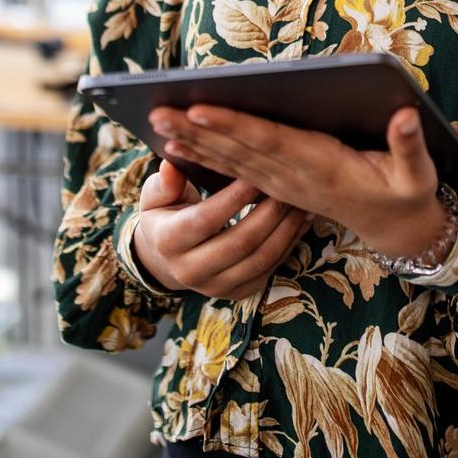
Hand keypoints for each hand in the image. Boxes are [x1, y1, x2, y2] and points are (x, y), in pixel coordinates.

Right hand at [130, 158, 311, 299]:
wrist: (165, 260)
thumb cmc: (164, 217)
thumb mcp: (156, 197)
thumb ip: (166, 182)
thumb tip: (171, 165)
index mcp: (168, 242)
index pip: (206, 219)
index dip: (234, 197)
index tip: (256, 173)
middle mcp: (189, 271)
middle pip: (240, 242)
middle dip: (269, 212)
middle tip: (287, 184)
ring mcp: (216, 287)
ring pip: (260, 258)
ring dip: (286, 228)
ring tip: (299, 201)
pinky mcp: (237, 292)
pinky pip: (270, 268)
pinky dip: (290, 243)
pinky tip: (301, 220)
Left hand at [151, 104, 450, 262]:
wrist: (396, 229)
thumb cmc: (407, 194)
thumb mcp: (418, 175)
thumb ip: (410, 145)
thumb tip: (408, 115)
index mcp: (322, 166)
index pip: (270, 142)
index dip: (235, 127)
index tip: (200, 110)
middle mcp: (295, 177)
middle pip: (239, 151)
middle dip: (197, 131)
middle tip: (159, 111)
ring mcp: (284, 184)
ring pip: (232, 162)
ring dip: (194, 143)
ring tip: (158, 124)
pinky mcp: (279, 186)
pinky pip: (236, 171)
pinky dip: (207, 158)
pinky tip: (180, 146)